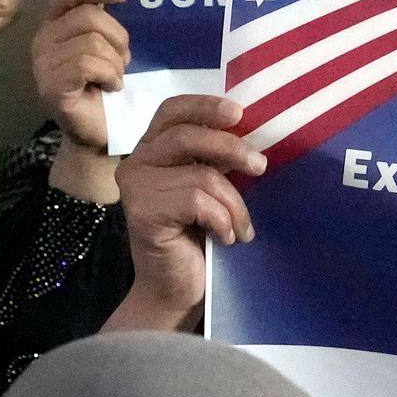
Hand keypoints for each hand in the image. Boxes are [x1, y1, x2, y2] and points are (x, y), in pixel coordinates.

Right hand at [30, 0, 130, 202]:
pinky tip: (110, 88)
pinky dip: (108, 75)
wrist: (100, 133)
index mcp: (55, 25)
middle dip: (118, 38)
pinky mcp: (51, 87)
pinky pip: (87, 64)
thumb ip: (103, 21)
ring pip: (92, 42)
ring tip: (114, 79)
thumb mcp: (107, 46)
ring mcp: (43, 65)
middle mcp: (42, 40)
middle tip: (123, 61)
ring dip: (115, 63)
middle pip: (89, 16)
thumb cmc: (105, 88)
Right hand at [102, 93, 260, 334]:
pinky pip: (197, 202)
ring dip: (233, 204)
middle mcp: (136, 162)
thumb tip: (251, 133)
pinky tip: (225, 239)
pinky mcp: (142, 212)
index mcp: (152, 149)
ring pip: (200, 175)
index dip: (205, 106)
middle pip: (187, 135)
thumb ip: (214, 159)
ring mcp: (136, 187)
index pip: (172, 110)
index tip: (240, 114)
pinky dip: (222, 221)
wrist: (175, 290)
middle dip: (231, 148)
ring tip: (241, 228)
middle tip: (260, 167)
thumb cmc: (196, 240)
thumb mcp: (208, 188)